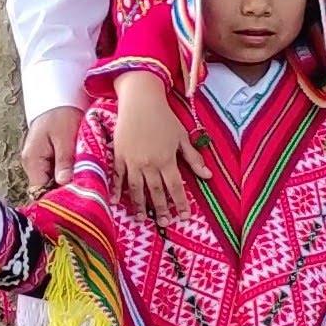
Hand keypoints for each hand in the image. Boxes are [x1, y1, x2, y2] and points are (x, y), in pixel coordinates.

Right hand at [20, 106, 81, 192]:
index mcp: (33, 161)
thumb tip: (64, 183)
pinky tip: (85, 176)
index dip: (57, 197)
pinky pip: (58, 174)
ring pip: (54, 182)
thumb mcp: (65, 137)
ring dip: (70, 184)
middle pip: (47, 189)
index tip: (77, 200)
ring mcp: (40, 163)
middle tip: (88, 195)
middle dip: (66, 193)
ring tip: (89, 187)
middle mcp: (33, 165)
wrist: (59, 99)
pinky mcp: (49, 159)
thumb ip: (65, 161)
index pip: (40, 190)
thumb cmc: (61, 115)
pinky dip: (70, 176)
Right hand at [112, 72, 205, 224]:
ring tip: (142, 218)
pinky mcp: (118, 155)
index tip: (184, 216)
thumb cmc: (165, 119)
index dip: (180, 203)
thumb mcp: (183, 137)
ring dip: (139, 204)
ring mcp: (131, 160)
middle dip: (161, 209)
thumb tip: (208, 176)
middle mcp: (149, 163)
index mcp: (167, 159)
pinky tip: (116, 201)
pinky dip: (117, 189)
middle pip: (155, 191)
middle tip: (165, 223)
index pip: (175, 187)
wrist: (140, 102)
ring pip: (136, 187)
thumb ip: (194, 158)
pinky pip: (117, 176)